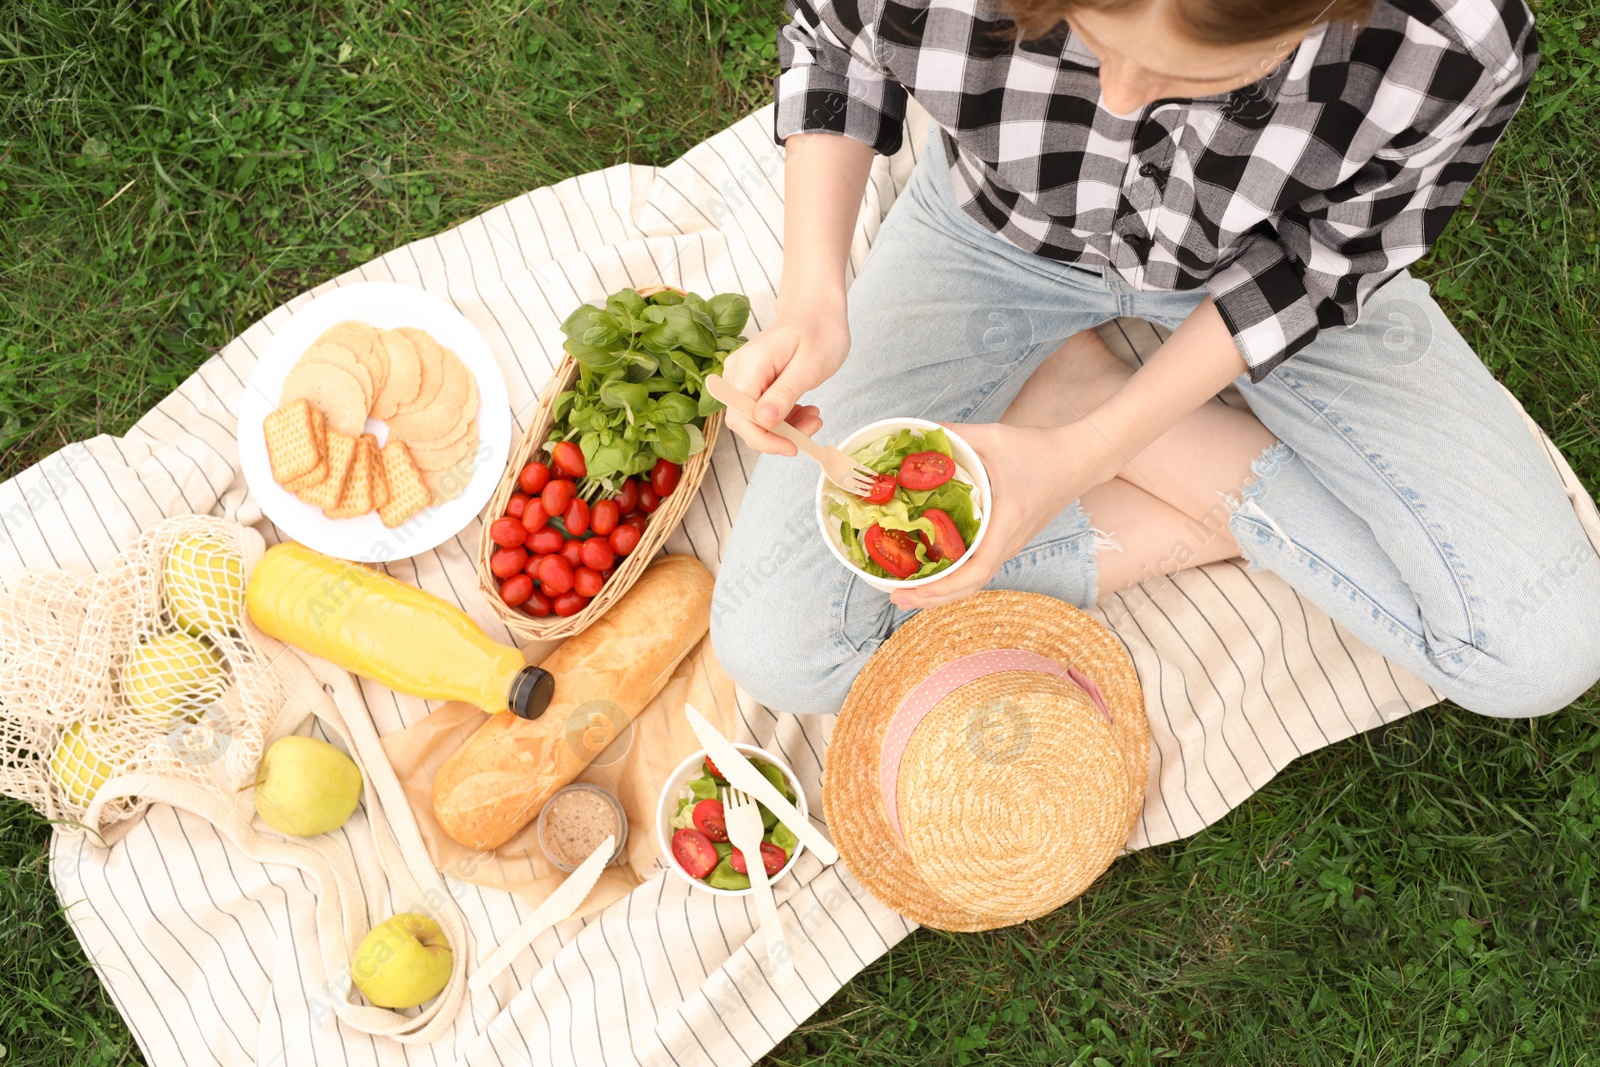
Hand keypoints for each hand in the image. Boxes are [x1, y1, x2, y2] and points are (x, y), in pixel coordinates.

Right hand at [720, 294, 849, 455]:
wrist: (817, 310)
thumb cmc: (818, 330)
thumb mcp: (809, 364)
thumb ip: (785, 393)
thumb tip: (764, 420)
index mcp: (750, 365)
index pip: (741, 416)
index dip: (763, 439)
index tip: (792, 447)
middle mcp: (738, 372)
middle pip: (745, 421)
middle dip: (777, 435)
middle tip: (813, 426)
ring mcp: (744, 377)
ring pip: (755, 419)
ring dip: (785, 428)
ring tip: (814, 417)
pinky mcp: (753, 382)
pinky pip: (762, 411)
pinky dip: (785, 418)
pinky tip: (805, 411)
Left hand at [890, 420, 1113, 609]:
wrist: (1079, 458)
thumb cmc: (1040, 449)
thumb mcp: (993, 437)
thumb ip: (954, 434)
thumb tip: (917, 433)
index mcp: (1005, 525)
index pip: (976, 573)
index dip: (942, 588)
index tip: (912, 591)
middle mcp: (1009, 543)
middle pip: (970, 587)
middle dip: (932, 598)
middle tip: (896, 597)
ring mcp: (1010, 545)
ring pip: (974, 580)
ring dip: (942, 590)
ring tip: (908, 590)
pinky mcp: (1009, 540)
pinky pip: (980, 566)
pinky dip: (955, 575)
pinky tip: (933, 568)